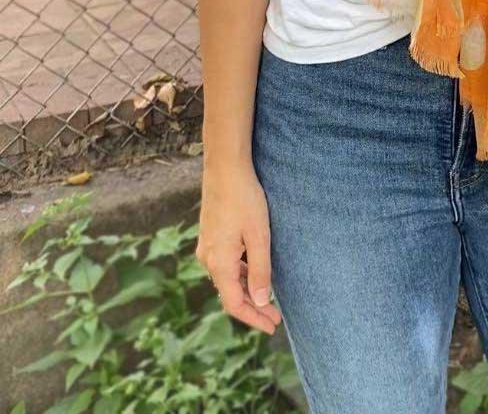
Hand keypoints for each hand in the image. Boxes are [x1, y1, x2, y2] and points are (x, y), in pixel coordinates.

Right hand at [195, 165, 282, 335]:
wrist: (225, 167)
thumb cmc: (244, 198)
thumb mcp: (259, 235)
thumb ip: (260, 270)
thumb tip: (262, 301)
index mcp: (218, 263)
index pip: (234, 303)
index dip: (253, 318)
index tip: (272, 326)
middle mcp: (208, 259)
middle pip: (230, 293)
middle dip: (253, 307)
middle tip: (275, 317)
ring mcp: (207, 247)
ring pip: (227, 278)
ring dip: (247, 290)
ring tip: (269, 299)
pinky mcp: (210, 236)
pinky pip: (225, 264)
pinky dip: (240, 274)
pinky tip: (255, 272)